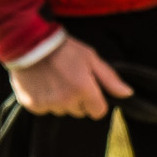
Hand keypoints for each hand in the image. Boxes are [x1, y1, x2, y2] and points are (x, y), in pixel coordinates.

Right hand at [7, 36, 133, 119]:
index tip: (88, 89)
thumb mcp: (91, 58)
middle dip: (78, 100)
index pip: (98, 112)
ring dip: (61, 100)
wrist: (29, 44)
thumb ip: (110, 79)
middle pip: (80, 112)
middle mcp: (67, 101)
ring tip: (54, 79)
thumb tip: (128, 94)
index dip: (96, 101)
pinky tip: (42, 84)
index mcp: (84, 90)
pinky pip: (45, 110)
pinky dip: (44, 100)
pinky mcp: (33, 106)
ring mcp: (49, 105)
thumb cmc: (64, 49)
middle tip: (69, 79)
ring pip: (62, 111)